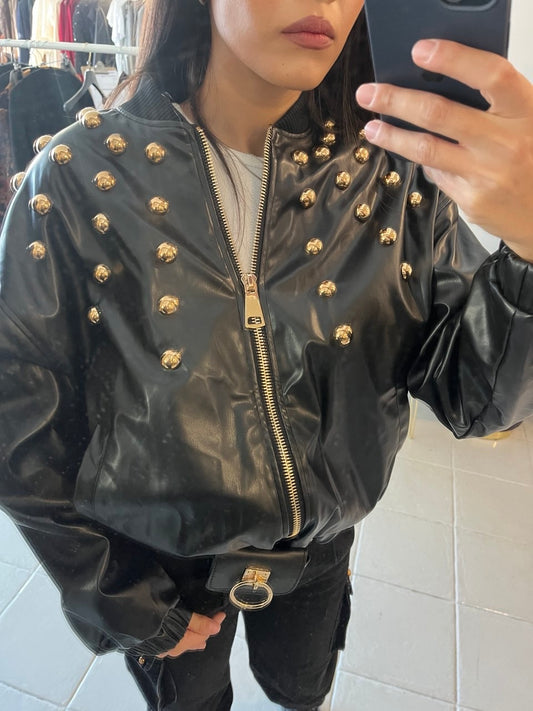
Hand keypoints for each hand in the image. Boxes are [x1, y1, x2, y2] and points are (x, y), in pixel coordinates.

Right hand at [156, 611, 225, 658]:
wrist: (124, 614)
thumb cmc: (152, 611)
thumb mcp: (179, 614)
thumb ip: (198, 623)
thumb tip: (215, 628)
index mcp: (179, 641)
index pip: (203, 633)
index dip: (214, 623)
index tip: (221, 614)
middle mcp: (170, 648)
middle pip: (193, 642)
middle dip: (204, 632)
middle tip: (213, 622)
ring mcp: (159, 647)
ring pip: (181, 645)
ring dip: (192, 637)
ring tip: (199, 634)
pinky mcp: (149, 643)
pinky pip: (169, 644)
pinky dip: (178, 638)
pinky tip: (177, 635)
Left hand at [355, 39, 532, 261]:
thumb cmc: (531, 156)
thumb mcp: (524, 121)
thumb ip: (491, 104)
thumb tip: (434, 83)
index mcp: (525, 111)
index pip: (490, 75)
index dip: (454, 59)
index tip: (420, 51)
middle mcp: (506, 142)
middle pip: (440, 114)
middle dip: (397, 101)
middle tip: (368, 93)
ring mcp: (487, 174)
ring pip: (426, 149)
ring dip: (392, 136)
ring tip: (372, 127)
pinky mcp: (472, 200)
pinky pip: (437, 173)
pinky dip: (421, 160)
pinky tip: (410, 152)